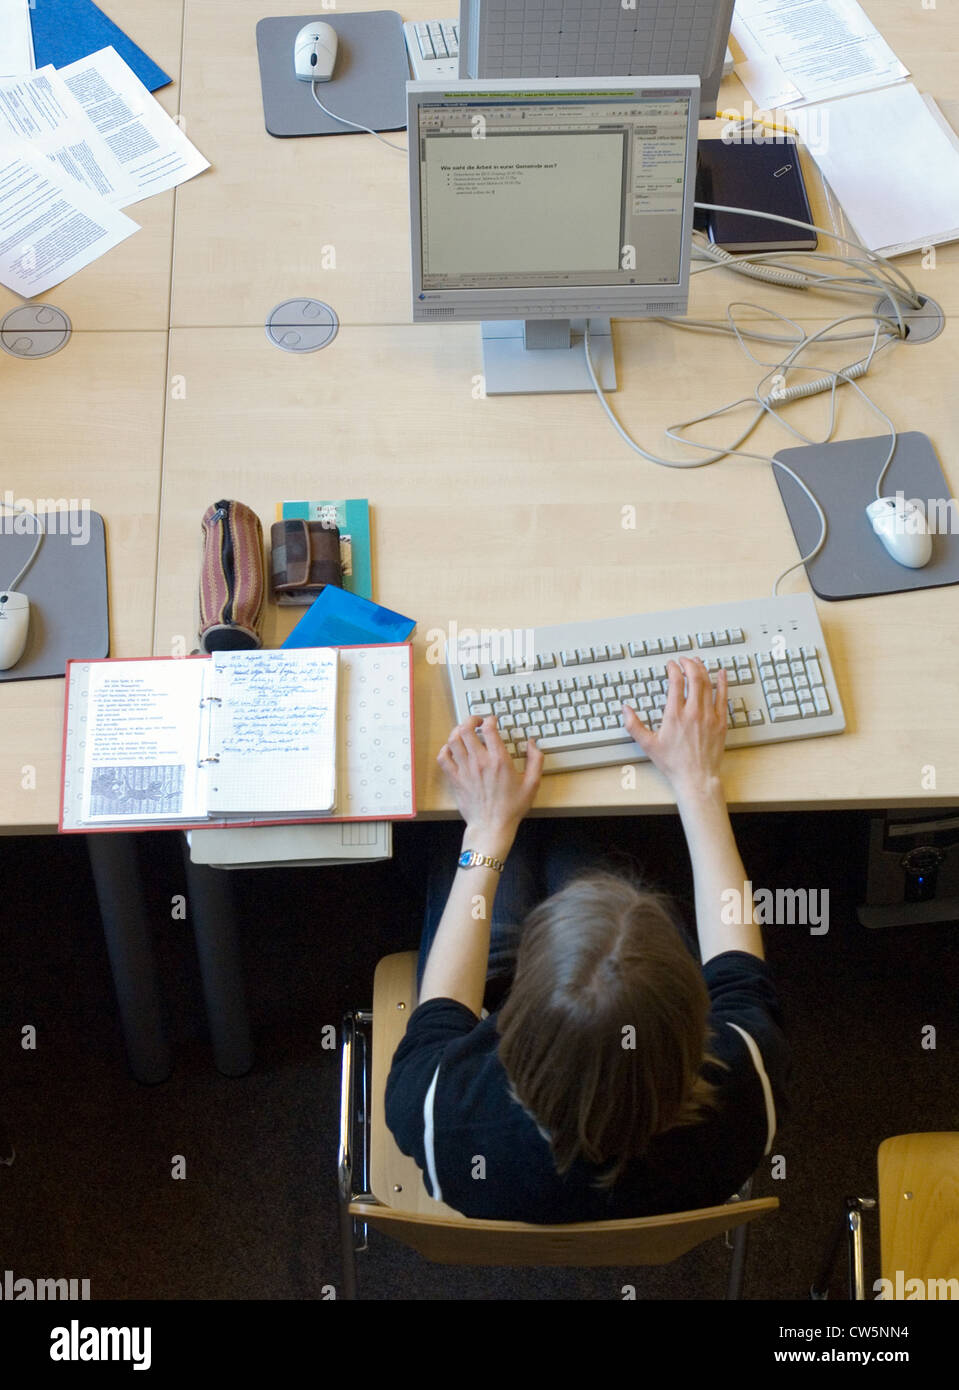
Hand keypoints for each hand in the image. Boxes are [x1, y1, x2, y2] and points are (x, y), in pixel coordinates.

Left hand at [437, 715, 542, 843]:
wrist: (492, 826)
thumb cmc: (511, 808)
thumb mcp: (532, 784)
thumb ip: (536, 760)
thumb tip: (532, 743)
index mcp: (499, 760)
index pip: (489, 728)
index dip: (489, 719)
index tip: (492, 721)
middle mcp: (479, 761)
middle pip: (466, 729)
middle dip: (471, 720)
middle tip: (476, 722)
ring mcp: (465, 770)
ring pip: (453, 740)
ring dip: (458, 731)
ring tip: (464, 731)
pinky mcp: (455, 779)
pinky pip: (443, 757)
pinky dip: (446, 749)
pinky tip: (452, 749)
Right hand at [623, 658, 727, 802]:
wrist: (696, 778)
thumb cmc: (674, 763)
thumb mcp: (648, 744)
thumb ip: (633, 725)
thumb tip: (625, 710)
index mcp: (675, 715)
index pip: (676, 682)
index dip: (673, 669)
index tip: (671, 665)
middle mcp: (693, 712)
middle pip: (694, 678)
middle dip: (689, 664)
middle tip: (684, 660)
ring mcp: (709, 716)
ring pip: (708, 684)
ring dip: (702, 670)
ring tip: (697, 662)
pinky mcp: (720, 722)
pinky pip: (723, 697)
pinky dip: (723, 683)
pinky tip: (722, 674)